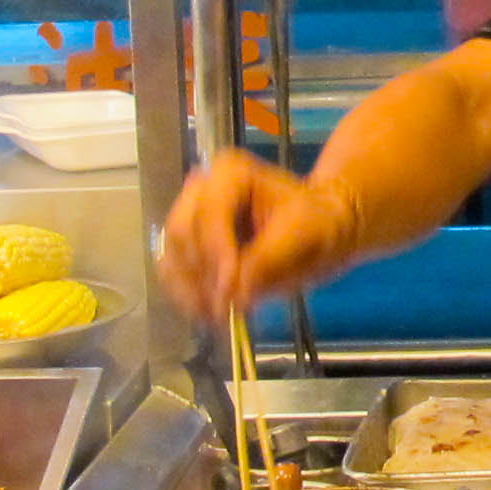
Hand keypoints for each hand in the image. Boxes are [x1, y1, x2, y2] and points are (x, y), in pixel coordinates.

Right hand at [155, 152, 361, 320]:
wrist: (318, 230)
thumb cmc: (315, 222)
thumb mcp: (302, 235)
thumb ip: (267, 260)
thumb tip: (234, 294)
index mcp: (230, 173)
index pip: (209, 212)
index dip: (216, 252)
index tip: (230, 290)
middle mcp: (201, 191)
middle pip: (181, 233)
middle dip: (203, 274)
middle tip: (227, 307)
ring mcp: (189, 220)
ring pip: (172, 258)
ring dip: (192, 291)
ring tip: (222, 316)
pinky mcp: (186, 250)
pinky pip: (173, 276)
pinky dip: (189, 298)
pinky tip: (213, 315)